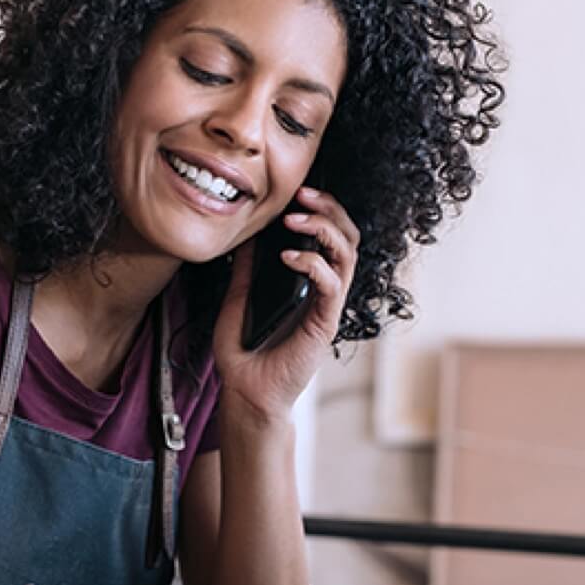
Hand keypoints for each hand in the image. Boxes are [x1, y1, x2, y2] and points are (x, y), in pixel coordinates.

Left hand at [213, 186, 359, 420]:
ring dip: (324, 229)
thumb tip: (246, 236)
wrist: (245, 391)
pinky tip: (288, 257)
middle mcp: (324, 290)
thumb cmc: (244, 351)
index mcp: (308, 281)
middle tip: (304, 195)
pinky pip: (331, 284)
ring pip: (347, 255)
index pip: (329, 236)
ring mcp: (327, 305)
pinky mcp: (324, 322)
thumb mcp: (237, 298)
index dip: (320, 210)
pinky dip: (313, 263)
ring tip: (294, 220)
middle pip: (348, 238)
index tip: (296, 193)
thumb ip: (246, 269)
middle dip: (330, 210)